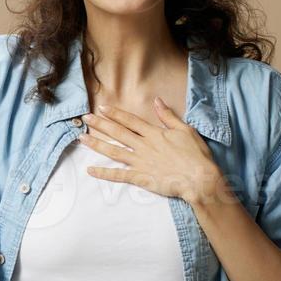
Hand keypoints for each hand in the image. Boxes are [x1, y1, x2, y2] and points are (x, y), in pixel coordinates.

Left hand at [79, 98, 227, 205]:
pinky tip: (90, 170)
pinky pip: (118, 175)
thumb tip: (157, 101)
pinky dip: (104, 173)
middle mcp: (143, 145)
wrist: (199, 179)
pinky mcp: (140, 177)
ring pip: (113, 151)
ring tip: (81, 139)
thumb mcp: (185, 130)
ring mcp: (140, 162)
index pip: (130, 121)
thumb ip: (168, 116)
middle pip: (117, 132)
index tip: (101, 108)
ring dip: (96, 144)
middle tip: (85, 118)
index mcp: (154, 133)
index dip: (115, 114)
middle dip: (100, 125)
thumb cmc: (195, 155)